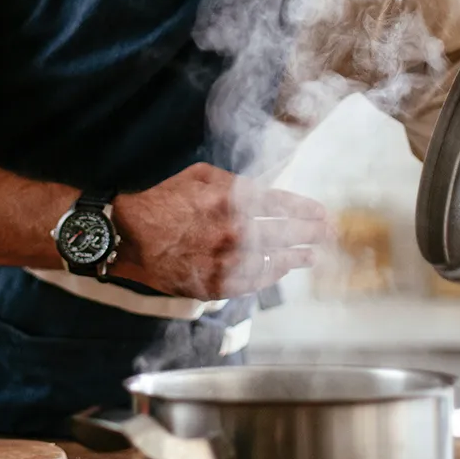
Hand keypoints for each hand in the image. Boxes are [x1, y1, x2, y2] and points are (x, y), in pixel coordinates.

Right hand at [110, 162, 331, 299]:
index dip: (306, 210)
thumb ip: (235, 182)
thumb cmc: (165, 200)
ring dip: (297, 257)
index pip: (282, 205)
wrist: (131, 236)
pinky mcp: (218, 283)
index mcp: (232, 199)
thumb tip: (263, 189)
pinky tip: (282, 270)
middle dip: (311, 233)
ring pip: (274, 260)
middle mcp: (235, 230)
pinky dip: (271, 275)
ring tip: (312, 255)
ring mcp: (228, 259)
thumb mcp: (201, 175)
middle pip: (285, 233)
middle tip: (328, 234)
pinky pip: (254, 281)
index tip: (321, 214)